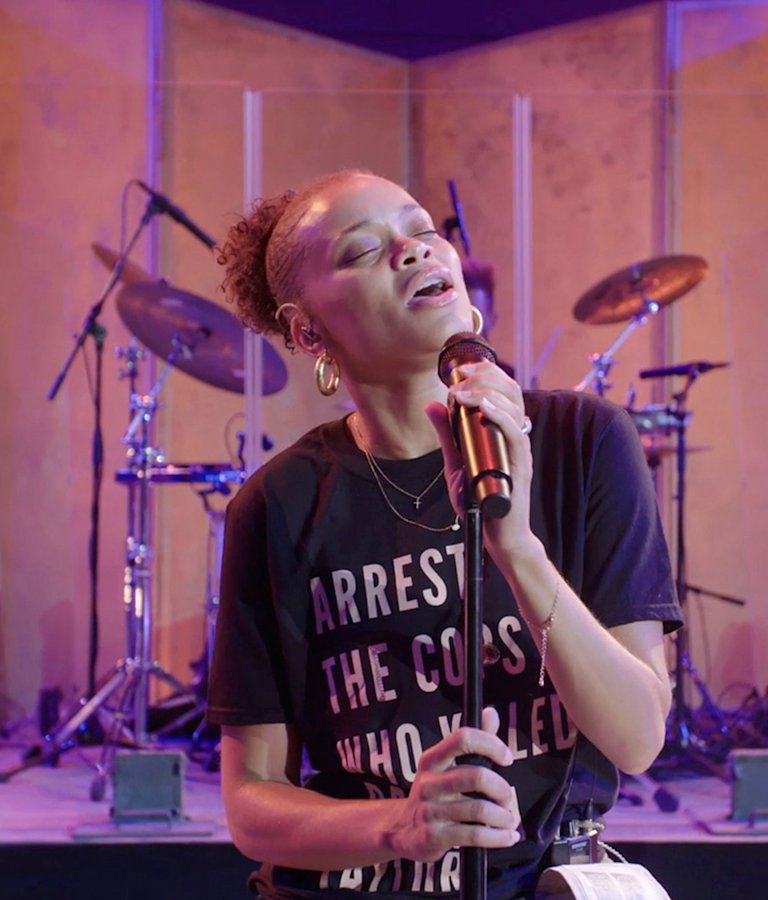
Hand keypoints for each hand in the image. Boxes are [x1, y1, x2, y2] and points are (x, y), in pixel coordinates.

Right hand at [385, 707, 520, 862]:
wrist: (402, 831)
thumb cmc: (435, 794)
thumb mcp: (446, 766)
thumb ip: (472, 742)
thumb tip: (490, 712)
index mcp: (433, 759)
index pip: (463, 738)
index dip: (490, 744)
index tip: (507, 758)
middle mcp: (429, 782)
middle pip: (476, 776)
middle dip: (502, 789)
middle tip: (508, 798)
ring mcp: (430, 810)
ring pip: (479, 809)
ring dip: (503, 816)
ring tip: (510, 820)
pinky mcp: (434, 836)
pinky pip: (474, 835)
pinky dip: (498, 837)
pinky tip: (506, 836)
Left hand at [425, 360, 534, 559]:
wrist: (497, 535)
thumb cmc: (479, 500)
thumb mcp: (456, 460)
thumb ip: (447, 433)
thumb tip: (431, 404)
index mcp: (504, 429)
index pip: (504, 389)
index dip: (486, 371)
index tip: (461, 367)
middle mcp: (515, 435)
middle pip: (511, 390)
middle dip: (484, 375)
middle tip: (458, 377)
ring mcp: (519, 449)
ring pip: (515, 406)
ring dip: (486, 391)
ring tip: (461, 391)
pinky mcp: (520, 466)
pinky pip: (516, 434)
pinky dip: (500, 416)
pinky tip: (483, 406)